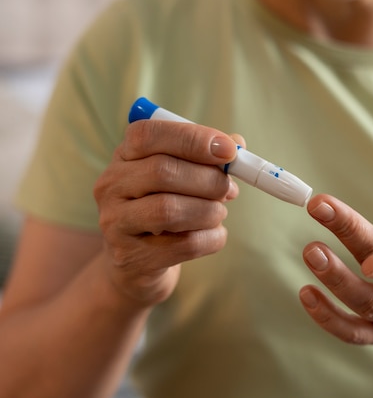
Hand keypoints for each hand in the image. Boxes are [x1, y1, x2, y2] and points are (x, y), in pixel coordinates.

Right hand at [94, 119, 241, 305]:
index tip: (230, 150)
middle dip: (209, 180)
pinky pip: (184, 244)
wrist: (139, 263)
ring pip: (170, 210)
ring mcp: (115, 223)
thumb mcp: (182, 176)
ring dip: (210, 211)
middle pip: (162, 172)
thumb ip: (208, 156)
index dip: (193, 139)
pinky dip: (212, 238)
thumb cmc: (167, 207)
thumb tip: (237, 142)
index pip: (148, 135)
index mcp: (124, 156)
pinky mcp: (130, 257)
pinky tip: (213, 234)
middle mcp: (111, 186)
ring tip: (218, 213)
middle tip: (230, 189)